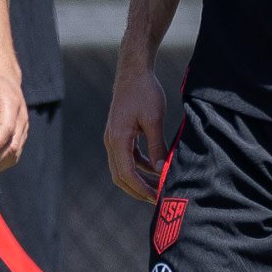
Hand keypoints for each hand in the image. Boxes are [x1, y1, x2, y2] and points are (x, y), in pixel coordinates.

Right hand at [104, 62, 170, 199]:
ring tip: (157, 187)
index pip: (126, 174)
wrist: (133, 72)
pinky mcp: (119, 134)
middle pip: (120, 176)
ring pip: (122, 168)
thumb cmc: (145, 92)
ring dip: (139, 180)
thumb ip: (157, 147)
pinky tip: (154, 168)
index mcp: (117, 139)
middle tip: (158, 199)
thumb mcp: (154, 120)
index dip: (142, 189)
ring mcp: (113, 138)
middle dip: (138, 190)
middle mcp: (111, 141)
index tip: (157, 198)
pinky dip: (139, 166)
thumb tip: (161, 171)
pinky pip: (127, 157)